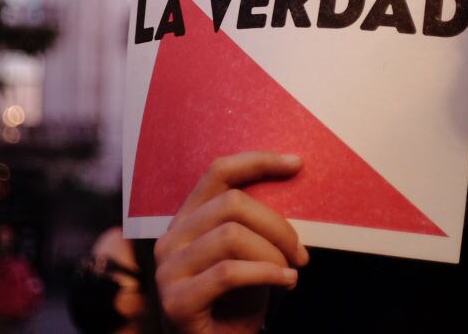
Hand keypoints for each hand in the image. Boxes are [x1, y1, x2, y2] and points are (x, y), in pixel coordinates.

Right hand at [154, 152, 309, 333]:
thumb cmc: (236, 304)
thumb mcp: (250, 255)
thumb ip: (256, 224)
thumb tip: (292, 184)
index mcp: (187, 220)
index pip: (218, 173)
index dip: (258, 162)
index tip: (297, 164)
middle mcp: (170, 239)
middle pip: (231, 203)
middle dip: (276, 225)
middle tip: (300, 253)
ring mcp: (168, 270)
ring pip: (231, 236)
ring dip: (273, 254)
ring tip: (289, 273)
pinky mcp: (176, 301)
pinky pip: (229, 272)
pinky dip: (267, 275)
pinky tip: (285, 283)